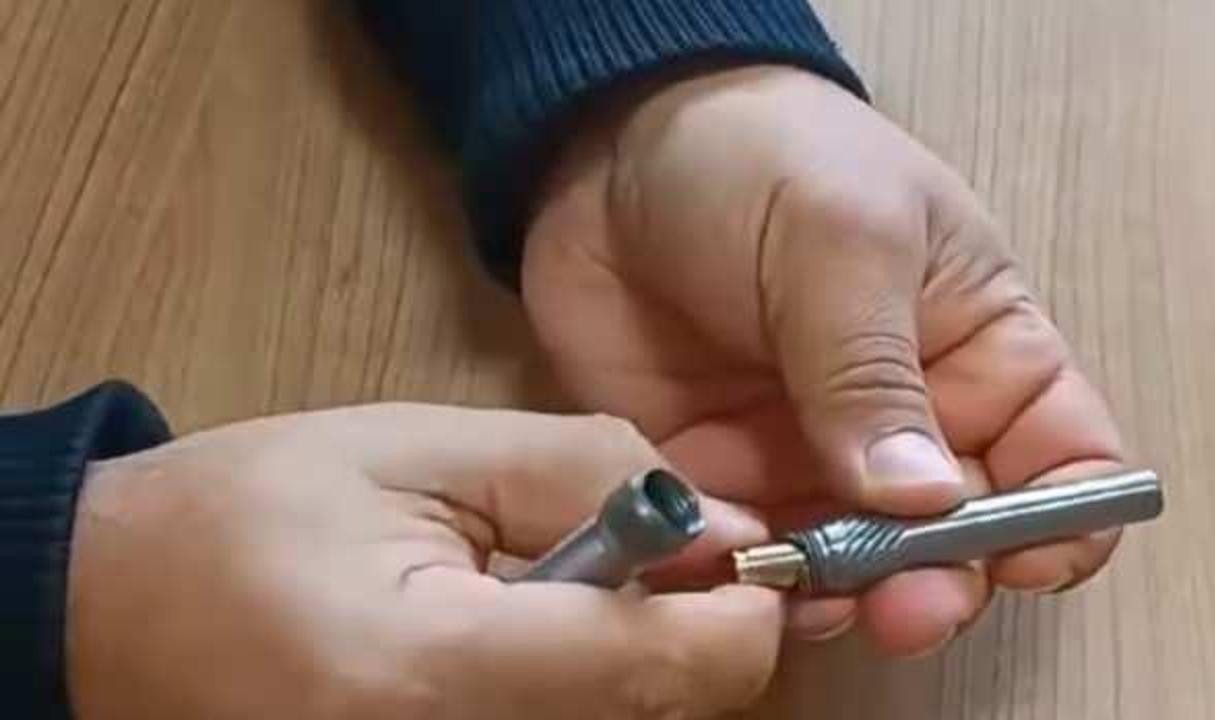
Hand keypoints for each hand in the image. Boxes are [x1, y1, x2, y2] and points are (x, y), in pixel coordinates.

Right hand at [68, 405, 781, 718]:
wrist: (119, 613)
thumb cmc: (248, 514)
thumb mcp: (415, 449)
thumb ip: (578, 473)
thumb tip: (720, 522)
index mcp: (438, 673)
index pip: (672, 670)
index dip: (740, 607)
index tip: (734, 546)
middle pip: (672, 714)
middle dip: (687, 627)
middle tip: (642, 549)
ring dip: (637, 655)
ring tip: (553, 582)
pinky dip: (588, 684)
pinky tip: (529, 631)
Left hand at [523, 66, 1127, 655]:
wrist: (613, 146)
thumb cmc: (761, 158)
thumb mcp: (840, 237)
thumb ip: (874, 369)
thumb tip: (925, 500)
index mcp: (977, 347)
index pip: (1061, 456)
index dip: (1060, 522)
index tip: (1021, 562)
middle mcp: (904, 421)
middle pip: (953, 539)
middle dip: (936, 583)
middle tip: (899, 606)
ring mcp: (808, 457)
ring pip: (850, 567)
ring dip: (836, 594)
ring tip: (799, 587)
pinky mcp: (720, 476)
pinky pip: (747, 552)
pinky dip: (744, 577)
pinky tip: (724, 568)